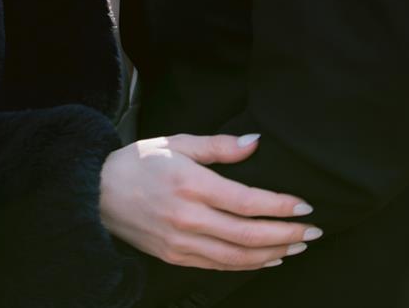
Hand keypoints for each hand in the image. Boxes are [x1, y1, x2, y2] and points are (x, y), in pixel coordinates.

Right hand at [100, 134, 321, 269]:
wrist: (96, 193)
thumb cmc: (138, 162)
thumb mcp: (177, 142)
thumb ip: (219, 146)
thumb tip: (256, 143)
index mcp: (190, 184)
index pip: (247, 202)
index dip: (280, 207)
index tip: (304, 206)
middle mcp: (188, 217)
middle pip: (248, 235)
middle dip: (286, 234)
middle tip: (312, 231)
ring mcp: (182, 242)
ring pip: (238, 257)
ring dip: (273, 254)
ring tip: (297, 246)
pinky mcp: (176, 257)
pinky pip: (220, 266)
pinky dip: (248, 265)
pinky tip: (266, 259)